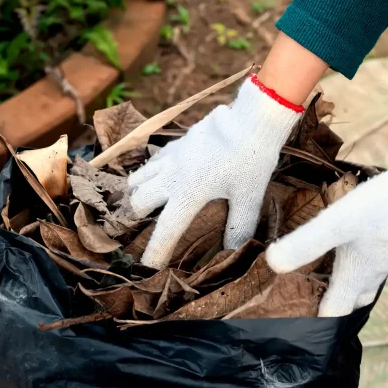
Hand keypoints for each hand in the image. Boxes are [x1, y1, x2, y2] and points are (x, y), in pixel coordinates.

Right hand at [128, 74, 304, 268]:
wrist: (250, 119)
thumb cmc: (251, 159)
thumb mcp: (249, 197)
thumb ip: (238, 227)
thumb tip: (233, 252)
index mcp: (188, 194)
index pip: (166, 231)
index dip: (155, 252)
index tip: (146, 268)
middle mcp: (171, 177)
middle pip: (138, 201)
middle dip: (137, 217)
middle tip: (141, 227)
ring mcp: (171, 158)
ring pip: (138, 178)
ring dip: (137, 193)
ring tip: (142, 203)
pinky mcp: (176, 143)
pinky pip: (152, 161)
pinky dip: (149, 172)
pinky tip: (158, 176)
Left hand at [266, 142, 387, 316]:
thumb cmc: (379, 211)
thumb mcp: (334, 225)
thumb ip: (304, 244)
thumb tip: (272, 263)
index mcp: (356, 274)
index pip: (337, 309)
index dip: (320, 320)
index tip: (304, 328)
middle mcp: (375, 270)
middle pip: (356, 296)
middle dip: (340, 303)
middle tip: (320, 303)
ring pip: (370, 276)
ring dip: (354, 280)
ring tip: (335, 275)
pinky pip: (380, 255)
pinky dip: (367, 258)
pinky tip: (362, 241)